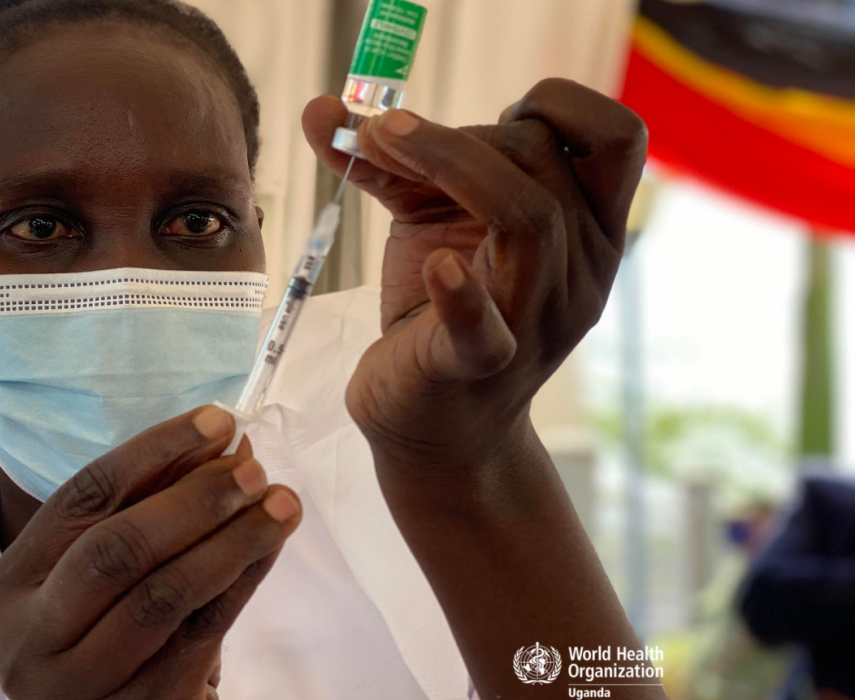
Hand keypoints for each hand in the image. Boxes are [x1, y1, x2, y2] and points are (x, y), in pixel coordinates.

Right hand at [0, 406, 302, 699]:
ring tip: (280, 503)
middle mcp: (33, 639)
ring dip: (231, 540)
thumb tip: (222, 443)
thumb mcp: (92, 573)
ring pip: (163, 596)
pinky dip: (241, 584)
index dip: (153, 452)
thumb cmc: (97, 633)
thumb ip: (143, 508)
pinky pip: (200, 636)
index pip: (81, 498)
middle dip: (194, 500)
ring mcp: (82, 684)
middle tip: (253, 469)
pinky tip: (268, 549)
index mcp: (10, 587)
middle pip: (116, 550)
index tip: (217, 421)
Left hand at [302, 78, 646, 471]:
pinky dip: (461, 294)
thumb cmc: (436, 312)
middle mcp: (579, 273)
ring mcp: (534, 321)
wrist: (431, 427)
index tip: (495, 113)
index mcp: (587, 231)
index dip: (559, 105)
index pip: (614, 139)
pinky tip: (434, 265)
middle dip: (460, 133)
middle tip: (386, 135)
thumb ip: (391, 164)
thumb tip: (322, 107)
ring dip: (452, 163)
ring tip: (377, 139)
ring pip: (529, 219)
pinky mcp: (477, 366)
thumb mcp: (426, 225)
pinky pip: (484, 328)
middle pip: (547, 163)